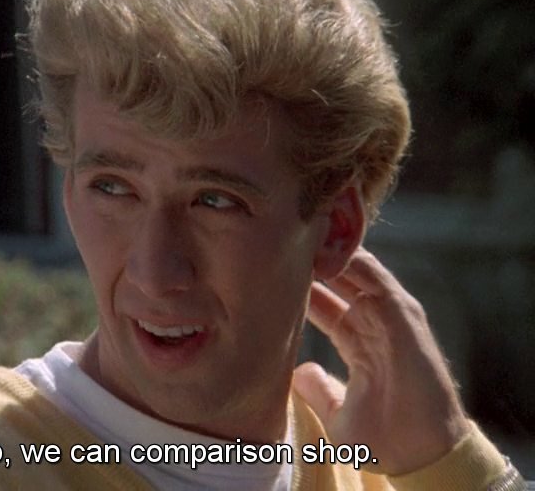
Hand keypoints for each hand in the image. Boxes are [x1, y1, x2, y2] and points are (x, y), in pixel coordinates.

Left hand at [292, 247, 470, 474]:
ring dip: (328, 252)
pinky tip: (326, 246)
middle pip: (337, 279)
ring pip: (355, 270)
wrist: (419, 455)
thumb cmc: (385, 441)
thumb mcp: (337, 414)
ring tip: (295, 234)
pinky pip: (375, 276)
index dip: (299, 286)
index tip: (268, 271)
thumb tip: (299, 373)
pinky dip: (353, 258)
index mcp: (359, 343)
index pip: (324, 302)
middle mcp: (374, 324)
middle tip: (277, 242)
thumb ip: (318, 390)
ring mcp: (389, 317)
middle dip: (311, 261)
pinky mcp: (403, 315)